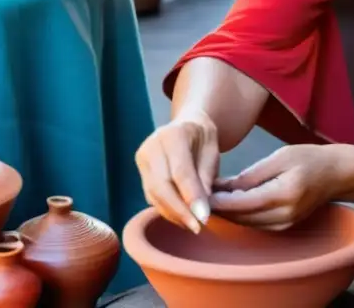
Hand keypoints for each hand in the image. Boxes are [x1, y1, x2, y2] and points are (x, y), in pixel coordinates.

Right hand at [135, 111, 219, 233]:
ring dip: (173, 214)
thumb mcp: (212, 151)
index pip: (180, 172)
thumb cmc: (203, 138)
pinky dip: (167, 209)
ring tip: (192, 225)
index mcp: (173, 134)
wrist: (187, 124)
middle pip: (161, 186)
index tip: (204, 218)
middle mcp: (152, 146)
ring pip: (154, 194)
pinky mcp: (141, 171)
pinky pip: (152, 196)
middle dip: (179, 211)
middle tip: (198, 228)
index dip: (191, 197)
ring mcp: (143, 158)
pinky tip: (182, 218)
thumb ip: (206, 176)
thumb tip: (201, 208)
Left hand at [210, 144, 342, 230]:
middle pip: (241, 217)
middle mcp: (284, 214)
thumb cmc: (309, 158)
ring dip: (226, 213)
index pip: (242, 202)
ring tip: (206, 199)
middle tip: (196, 196)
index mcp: (284, 194)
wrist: (336, 174)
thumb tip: (223, 186)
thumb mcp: (280, 157)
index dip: (218, 200)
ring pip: (246, 223)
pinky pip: (255, 224)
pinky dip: (239, 215)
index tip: (199, 192)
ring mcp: (285, 224)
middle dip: (218, 208)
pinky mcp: (284, 226)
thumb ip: (252, 174)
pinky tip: (226, 204)